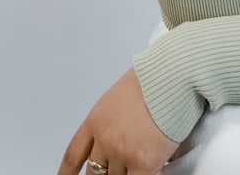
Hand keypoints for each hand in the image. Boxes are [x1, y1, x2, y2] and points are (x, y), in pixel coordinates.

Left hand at [58, 67, 179, 174]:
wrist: (173, 74)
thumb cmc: (155, 77)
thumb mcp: (122, 95)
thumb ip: (113, 121)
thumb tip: (119, 138)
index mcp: (96, 119)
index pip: (73, 155)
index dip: (67, 173)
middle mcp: (104, 138)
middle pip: (95, 172)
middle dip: (103, 174)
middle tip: (112, 169)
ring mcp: (121, 152)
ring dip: (128, 171)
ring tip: (140, 155)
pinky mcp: (143, 162)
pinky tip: (144, 170)